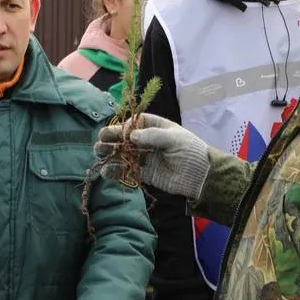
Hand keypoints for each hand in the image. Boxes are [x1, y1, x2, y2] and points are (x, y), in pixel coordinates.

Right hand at [94, 114, 210, 200]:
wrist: (201, 176)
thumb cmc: (191, 152)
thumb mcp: (174, 139)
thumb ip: (153, 136)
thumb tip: (130, 135)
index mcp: (157, 128)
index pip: (136, 122)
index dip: (126, 125)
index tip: (122, 131)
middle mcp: (149, 141)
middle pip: (126, 138)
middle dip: (112, 138)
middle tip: (99, 140)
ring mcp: (146, 157)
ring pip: (124, 154)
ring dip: (110, 153)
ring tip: (98, 153)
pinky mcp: (145, 173)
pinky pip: (127, 170)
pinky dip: (116, 171)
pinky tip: (106, 171)